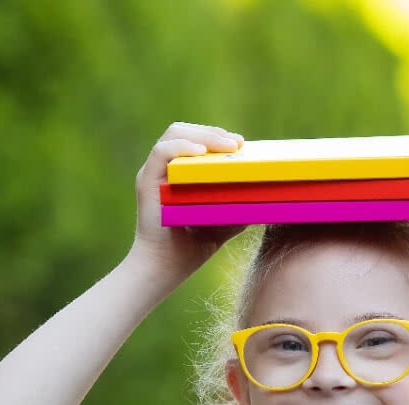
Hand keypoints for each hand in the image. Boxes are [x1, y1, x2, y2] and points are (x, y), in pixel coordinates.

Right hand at [128, 122, 246, 282]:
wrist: (163, 270)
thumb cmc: (188, 251)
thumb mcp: (219, 226)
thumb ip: (235, 211)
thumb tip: (262, 203)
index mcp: (176, 175)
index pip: (195, 140)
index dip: (217, 137)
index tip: (240, 145)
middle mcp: (163, 170)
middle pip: (184, 131)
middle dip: (213, 132)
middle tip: (237, 143)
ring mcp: (153, 174)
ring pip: (173, 134)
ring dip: (203, 135)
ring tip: (225, 146)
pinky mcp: (146, 182)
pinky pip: (162, 152)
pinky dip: (182, 147)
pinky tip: (202, 152)